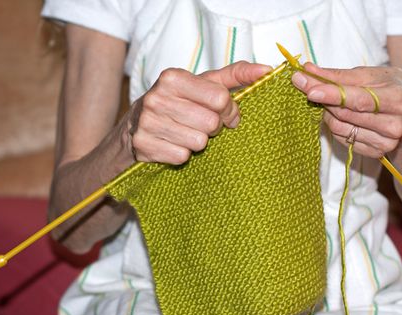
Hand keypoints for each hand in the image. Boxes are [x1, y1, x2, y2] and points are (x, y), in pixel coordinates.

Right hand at [125, 61, 270, 163]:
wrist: (134, 128)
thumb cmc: (177, 103)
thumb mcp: (202, 85)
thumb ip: (235, 75)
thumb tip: (267, 70)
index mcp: (173, 78)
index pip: (221, 98)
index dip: (229, 110)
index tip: (224, 113)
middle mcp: (157, 98)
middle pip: (211, 123)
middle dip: (212, 128)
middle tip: (200, 125)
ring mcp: (148, 123)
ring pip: (198, 142)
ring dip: (198, 142)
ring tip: (185, 133)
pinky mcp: (144, 146)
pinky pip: (182, 157)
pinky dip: (182, 155)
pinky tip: (173, 145)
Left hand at [292, 62, 401, 157]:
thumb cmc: (393, 89)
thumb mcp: (373, 75)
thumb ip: (339, 74)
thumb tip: (308, 70)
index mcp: (399, 99)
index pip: (358, 99)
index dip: (331, 94)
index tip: (308, 88)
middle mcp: (394, 125)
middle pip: (344, 113)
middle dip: (322, 98)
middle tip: (308, 86)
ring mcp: (385, 143)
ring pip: (339, 127)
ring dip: (328, 112)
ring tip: (334, 101)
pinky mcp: (374, 153)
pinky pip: (342, 138)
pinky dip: (335, 125)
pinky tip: (343, 116)